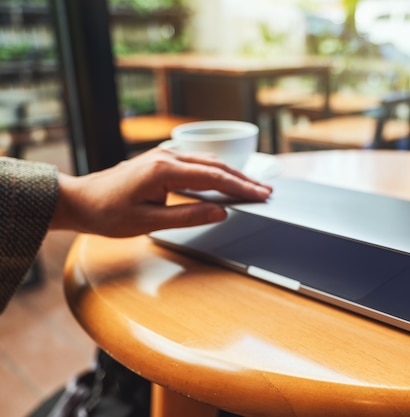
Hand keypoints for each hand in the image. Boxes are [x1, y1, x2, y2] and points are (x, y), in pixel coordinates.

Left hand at [50, 147, 272, 236]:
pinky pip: (196, 162)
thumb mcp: (149, 222)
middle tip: (266, 191)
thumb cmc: (107, 213)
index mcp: (165, 169)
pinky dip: (216, 171)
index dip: (241, 187)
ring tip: (252, 186)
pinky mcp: (161, 160)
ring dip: (232, 173)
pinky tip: (225, 178)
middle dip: (244, 178)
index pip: (214, 178)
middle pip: (216, 165)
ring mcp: (164, 155)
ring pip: (208, 161)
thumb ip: (188, 215)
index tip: (261, 196)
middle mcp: (167, 156)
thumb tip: (221, 212)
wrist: (79, 200)